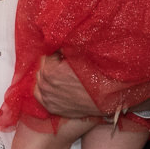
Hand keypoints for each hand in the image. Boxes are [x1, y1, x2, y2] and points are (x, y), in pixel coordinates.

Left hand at [30, 54, 149, 118]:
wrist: (109, 96)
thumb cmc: (98, 74)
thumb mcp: (81, 54)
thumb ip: (66, 47)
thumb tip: (58, 40)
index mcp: (51, 70)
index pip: (46, 55)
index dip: (57, 53)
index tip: (66, 54)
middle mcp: (46, 85)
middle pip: (42, 68)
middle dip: (52, 64)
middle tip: (64, 64)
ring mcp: (48, 98)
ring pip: (40, 81)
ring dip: (48, 76)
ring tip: (61, 75)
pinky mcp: (52, 108)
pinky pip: (40, 95)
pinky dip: (45, 89)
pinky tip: (55, 86)